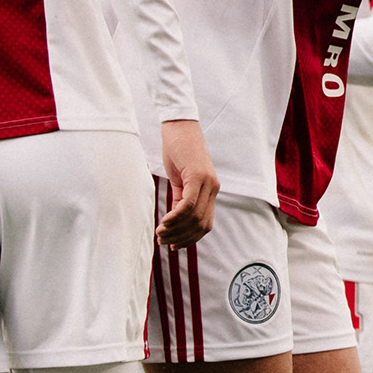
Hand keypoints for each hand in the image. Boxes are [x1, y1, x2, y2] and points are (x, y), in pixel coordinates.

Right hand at [157, 119, 217, 248]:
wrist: (179, 126)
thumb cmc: (178, 151)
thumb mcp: (180, 179)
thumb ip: (180, 199)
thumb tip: (174, 222)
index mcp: (211, 190)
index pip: (205, 224)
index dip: (189, 239)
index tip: (173, 246)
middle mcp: (213, 188)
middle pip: (201, 225)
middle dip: (181, 238)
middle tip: (163, 242)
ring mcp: (207, 182)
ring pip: (194, 217)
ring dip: (175, 230)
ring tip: (160, 234)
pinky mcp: (197, 176)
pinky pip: (188, 204)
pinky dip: (175, 217)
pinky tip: (163, 223)